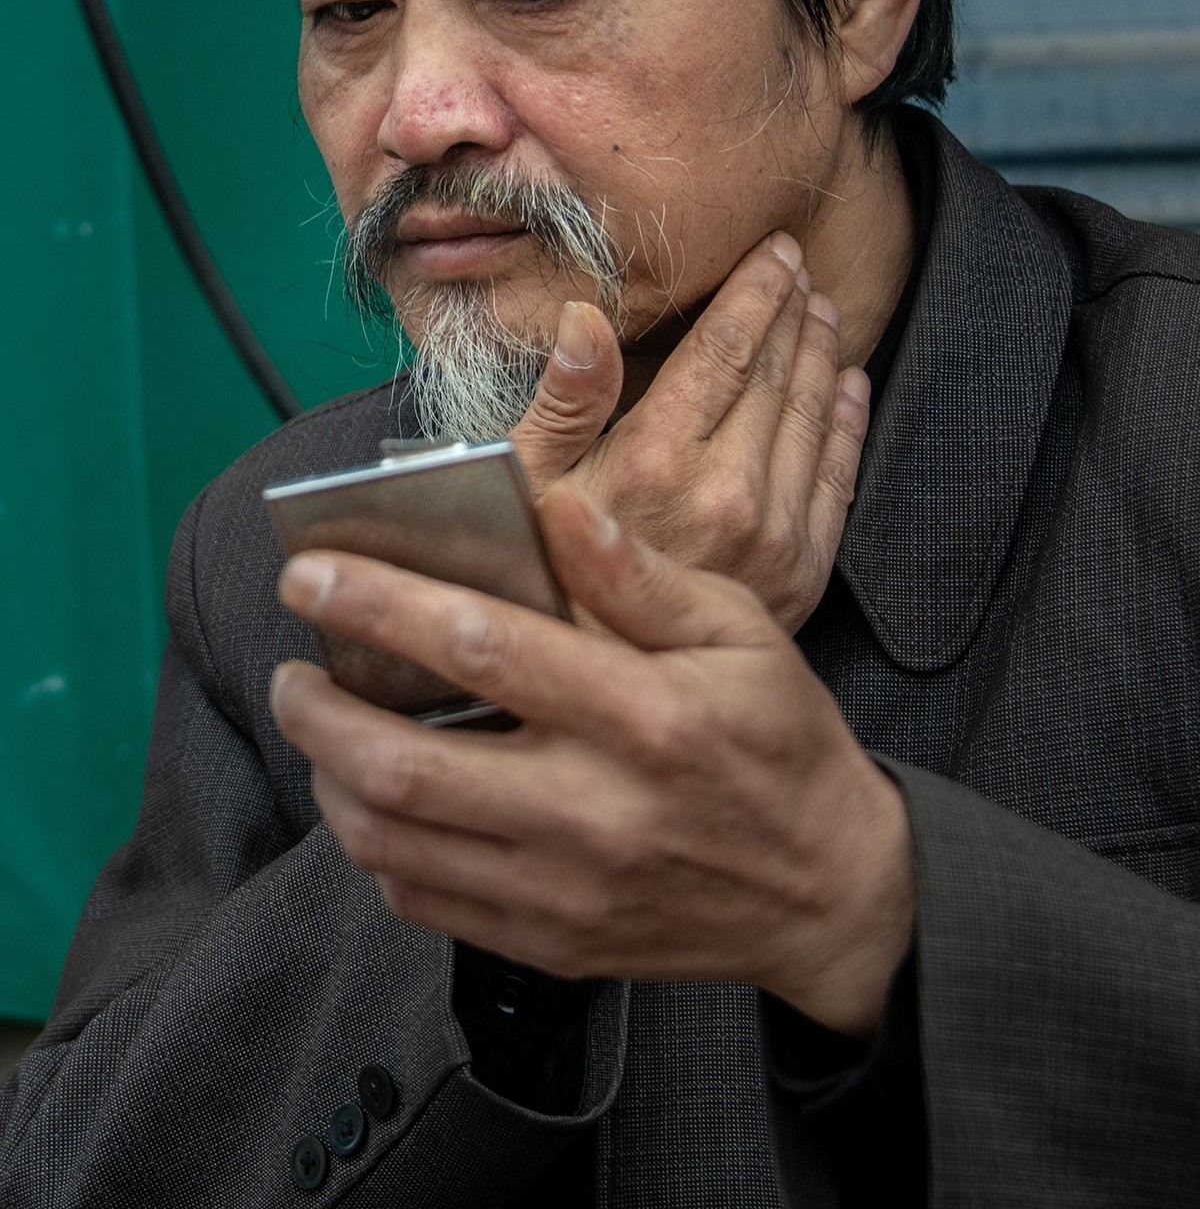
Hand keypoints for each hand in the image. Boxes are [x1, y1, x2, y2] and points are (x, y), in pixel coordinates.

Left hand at [270, 487, 913, 1036]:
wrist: (829, 894)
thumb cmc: (782, 741)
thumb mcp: (742, 631)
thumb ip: (638, 574)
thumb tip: (552, 505)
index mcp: (643, 716)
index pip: (481, 648)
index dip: (379, 604)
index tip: (311, 573)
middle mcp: (595, 811)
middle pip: (407, 767)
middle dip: (318, 712)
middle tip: (291, 669)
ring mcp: (566, 891)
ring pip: (397, 846)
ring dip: (330, 781)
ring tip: (320, 729)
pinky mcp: (552, 943)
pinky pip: (426, 903)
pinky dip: (375, 849)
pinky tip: (374, 801)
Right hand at [512, 235, 870, 631]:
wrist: (600, 695)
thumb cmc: (541, 582)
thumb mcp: (528, 485)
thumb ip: (565, 399)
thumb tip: (584, 315)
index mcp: (656, 460)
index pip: (725, 350)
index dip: (755, 291)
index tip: (775, 251)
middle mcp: (727, 493)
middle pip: (775, 374)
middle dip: (791, 311)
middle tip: (802, 268)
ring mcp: (774, 537)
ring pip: (812, 417)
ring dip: (822, 354)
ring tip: (822, 312)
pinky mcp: (803, 574)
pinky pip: (840, 477)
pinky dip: (847, 422)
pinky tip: (848, 386)